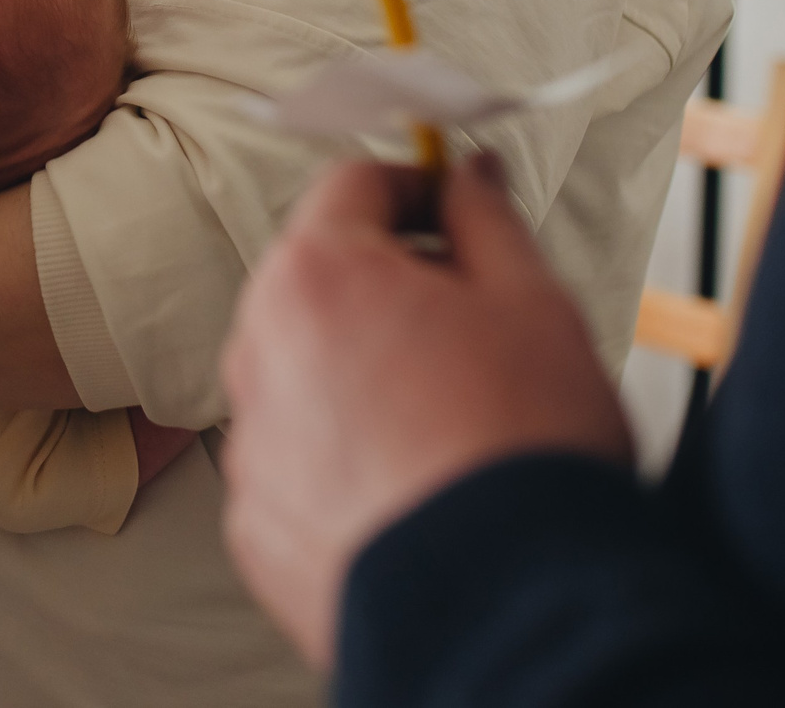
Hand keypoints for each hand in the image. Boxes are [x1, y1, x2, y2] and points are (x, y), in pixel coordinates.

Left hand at [219, 152, 631, 668]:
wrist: (510, 609)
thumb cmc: (521, 455)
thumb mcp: (534, 303)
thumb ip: (487, 219)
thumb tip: (468, 174)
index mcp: (316, 279)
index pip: (352, 187)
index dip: (415, 189)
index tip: (456, 211)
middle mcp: (259, 354)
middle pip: (317, 283)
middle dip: (386, 287)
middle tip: (470, 323)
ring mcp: (250, 447)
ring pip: (304, 377)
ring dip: (361, 375)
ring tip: (449, 419)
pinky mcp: (256, 527)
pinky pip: (297, 464)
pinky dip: (344, 461)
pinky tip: (413, 483)